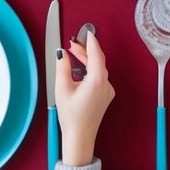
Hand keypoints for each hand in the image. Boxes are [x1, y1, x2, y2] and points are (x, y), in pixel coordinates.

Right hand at [55, 31, 114, 166]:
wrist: (80, 137)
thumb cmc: (71, 116)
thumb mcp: (62, 89)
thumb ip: (63, 67)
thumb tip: (62, 54)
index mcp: (97, 80)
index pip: (96, 54)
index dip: (91, 41)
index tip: (86, 33)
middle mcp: (106, 84)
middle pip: (97, 60)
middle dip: (85, 51)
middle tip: (72, 44)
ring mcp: (107, 90)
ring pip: (99, 69)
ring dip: (87, 61)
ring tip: (73, 55)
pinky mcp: (105, 96)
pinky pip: (99, 78)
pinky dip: (90, 71)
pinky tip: (79, 71)